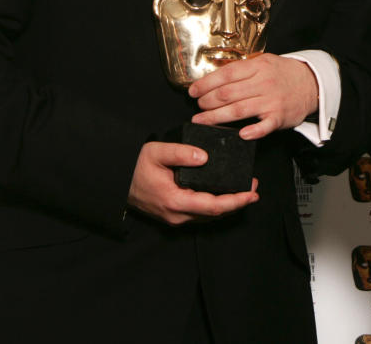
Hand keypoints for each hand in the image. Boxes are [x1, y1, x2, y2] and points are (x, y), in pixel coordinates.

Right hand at [127, 141, 257, 225]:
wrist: (116, 181)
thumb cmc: (135, 165)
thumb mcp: (156, 152)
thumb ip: (180, 152)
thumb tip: (204, 157)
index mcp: (175, 200)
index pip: (213, 206)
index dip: (236, 201)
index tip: (252, 192)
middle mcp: (177, 214)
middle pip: (215, 214)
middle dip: (237, 202)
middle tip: (254, 188)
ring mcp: (174, 217)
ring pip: (208, 216)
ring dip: (228, 205)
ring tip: (245, 192)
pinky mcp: (173, 214)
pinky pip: (200, 214)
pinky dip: (215, 206)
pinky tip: (224, 196)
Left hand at [189, 54, 318, 139]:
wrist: (311, 83)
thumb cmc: (282, 74)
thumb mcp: (263, 61)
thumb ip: (242, 69)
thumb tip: (214, 78)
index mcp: (257, 67)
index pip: (226, 74)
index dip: (206, 83)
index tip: (193, 91)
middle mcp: (263, 83)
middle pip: (228, 93)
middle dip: (207, 101)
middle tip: (198, 106)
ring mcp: (271, 100)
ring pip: (238, 110)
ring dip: (216, 117)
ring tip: (201, 120)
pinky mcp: (279, 117)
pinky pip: (264, 126)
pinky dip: (252, 131)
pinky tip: (240, 135)